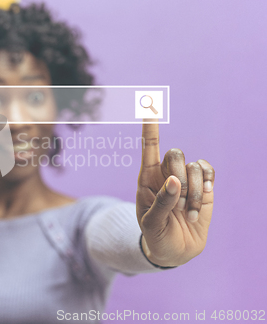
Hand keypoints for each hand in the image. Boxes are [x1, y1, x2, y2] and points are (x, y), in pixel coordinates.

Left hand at [136, 119, 214, 266]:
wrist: (174, 251)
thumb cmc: (155, 236)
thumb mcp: (151, 224)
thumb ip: (161, 203)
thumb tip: (174, 182)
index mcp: (147, 179)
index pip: (149, 146)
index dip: (150, 127)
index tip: (149, 105)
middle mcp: (166, 174)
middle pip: (175, 154)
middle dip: (179, 178)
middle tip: (177, 202)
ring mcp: (185, 179)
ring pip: (195, 166)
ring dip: (194, 193)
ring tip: (187, 214)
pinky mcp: (203, 186)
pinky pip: (208, 170)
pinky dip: (206, 186)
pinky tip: (200, 204)